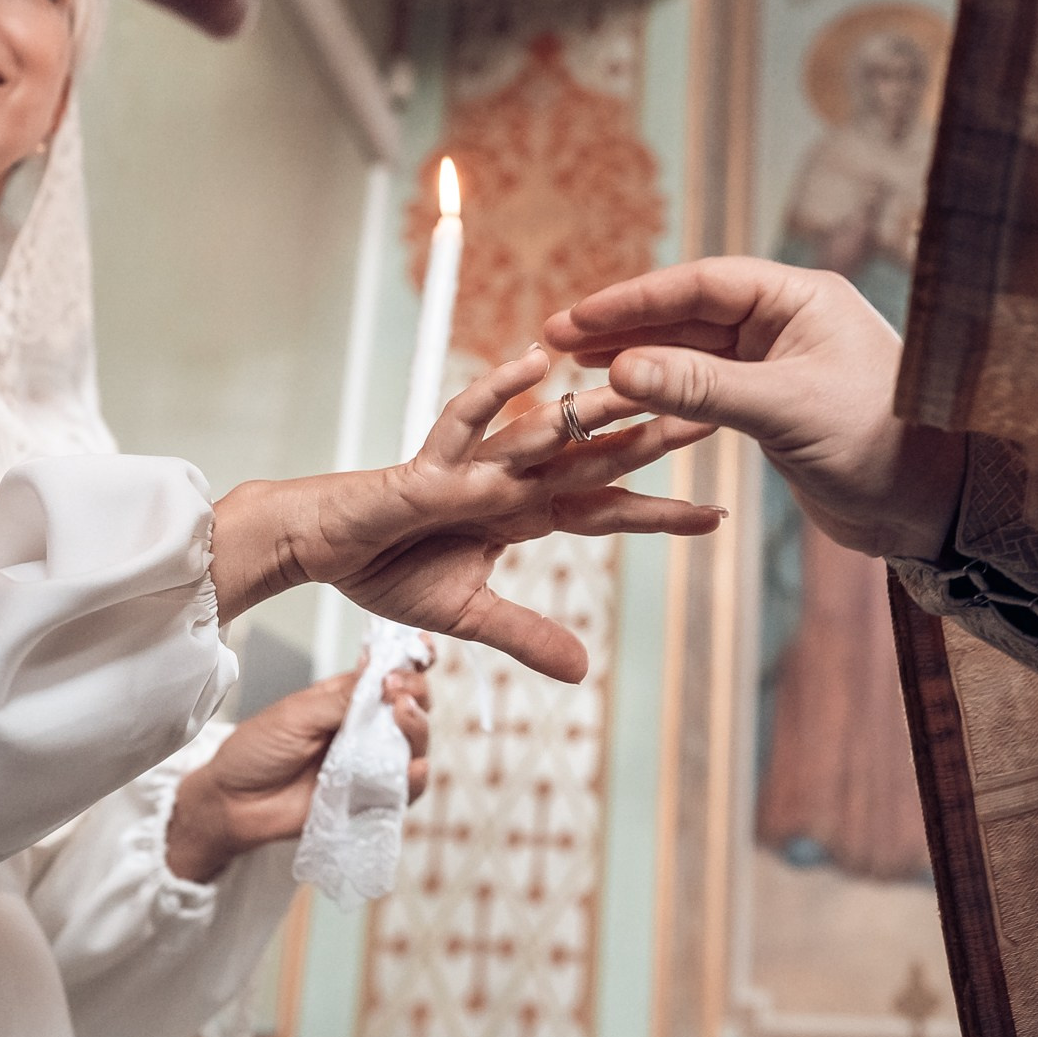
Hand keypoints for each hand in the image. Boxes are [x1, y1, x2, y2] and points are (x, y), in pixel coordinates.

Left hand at [165, 655, 432, 881]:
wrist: (233, 802)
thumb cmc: (258, 750)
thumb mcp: (299, 713)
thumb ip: (343, 696)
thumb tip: (383, 667)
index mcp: (350, 697)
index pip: (394, 673)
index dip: (414, 660)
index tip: (423, 648)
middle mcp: (367, 727)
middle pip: (414, 705)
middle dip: (415, 692)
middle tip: (397, 690)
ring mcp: (372, 762)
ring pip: (415, 744)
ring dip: (417, 728)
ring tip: (402, 716)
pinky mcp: (372, 796)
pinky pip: (405, 789)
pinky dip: (415, 778)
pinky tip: (413, 767)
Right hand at [210, 346, 720, 682]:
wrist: (320, 544)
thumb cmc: (388, 566)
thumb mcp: (468, 615)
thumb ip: (526, 636)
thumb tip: (582, 672)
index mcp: (525, 512)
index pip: (605, 511)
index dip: (659, 515)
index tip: (717, 518)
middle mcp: (509, 480)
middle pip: (592, 459)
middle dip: (649, 440)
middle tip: (714, 416)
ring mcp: (471, 467)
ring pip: (543, 433)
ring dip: (593, 410)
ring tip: (646, 385)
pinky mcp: (427, 466)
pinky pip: (464, 424)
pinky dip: (495, 395)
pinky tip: (533, 364)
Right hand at [543, 256, 964, 558]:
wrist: (931, 507)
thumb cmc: (879, 445)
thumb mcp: (784, 410)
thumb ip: (701, 386)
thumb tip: (622, 367)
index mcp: (801, 298)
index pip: (702, 284)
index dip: (635, 299)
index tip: (578, 317)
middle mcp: (787, 321)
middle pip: (689, 313)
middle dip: (624, 325)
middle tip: (556, 339)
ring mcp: (778, 362)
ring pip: (692, 351)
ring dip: (637, 357)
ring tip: (576, 365)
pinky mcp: (773, 405)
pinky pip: (705, 387)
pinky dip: (664, 392)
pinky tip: (624, 395)